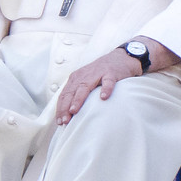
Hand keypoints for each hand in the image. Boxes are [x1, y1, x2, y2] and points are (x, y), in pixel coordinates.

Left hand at [53, 39, 177, 123]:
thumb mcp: (86, 81)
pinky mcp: (111, 73)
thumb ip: (77, 93)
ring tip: (74, 110)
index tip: (59, 121)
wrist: (120, 58)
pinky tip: (103, 97)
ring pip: (85, 87)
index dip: (60, 108)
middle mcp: (84, 75)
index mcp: (76, 78)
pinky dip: (106, 89)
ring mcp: (97, 73)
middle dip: (66, 106)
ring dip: (78, 99)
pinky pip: (108, 82)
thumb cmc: (101, 74)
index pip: (64, 94)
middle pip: (71, 92)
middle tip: (64, 120)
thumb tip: (69, 114)